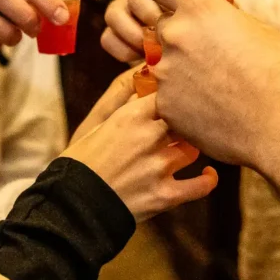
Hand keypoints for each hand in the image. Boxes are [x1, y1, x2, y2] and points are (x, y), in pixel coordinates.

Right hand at [61, 71, 217, 221]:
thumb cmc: (80, 161)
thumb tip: (144, 73)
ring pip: (193, 148)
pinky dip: (208, 180)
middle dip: (185, 120)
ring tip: (185, 147)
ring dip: (190, 147)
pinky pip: (200, 186)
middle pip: (184, 119)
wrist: (71, 206)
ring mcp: (159, 168)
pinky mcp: (165, 196)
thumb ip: (122, 98)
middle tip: (185, 121)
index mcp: (130, 117)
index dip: (173, 94)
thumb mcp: (95, 122)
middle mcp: (149, 139)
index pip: (167, 93)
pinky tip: (208, 174)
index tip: (175, 96)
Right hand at [101, 0, 213, 61]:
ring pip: (115, 13)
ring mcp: (126, 6)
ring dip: (132, 33)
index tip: (177, 10)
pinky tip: (141, 58)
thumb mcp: (222, 8)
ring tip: (153, 50)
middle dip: (148, 14)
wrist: (206, 42)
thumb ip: (213, 1)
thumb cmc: (218, 23)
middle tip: (166, 34)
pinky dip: (122, 48)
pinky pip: (108, 37)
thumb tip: (213, 6)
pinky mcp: (117, 31)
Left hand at [145, 0, 279, 168]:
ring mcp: (165, 71)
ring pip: (162, 62)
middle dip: (179, 35)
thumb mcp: (254, 28)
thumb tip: (202, 11)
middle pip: (161, 25)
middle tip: (210, 53)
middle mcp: (175, 34)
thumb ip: (216, 16)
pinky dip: (182, 99)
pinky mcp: (163, 104)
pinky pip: (165, 94)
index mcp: (199, 7)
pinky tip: (213, 107)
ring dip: (181, 69)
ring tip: (217, 86)